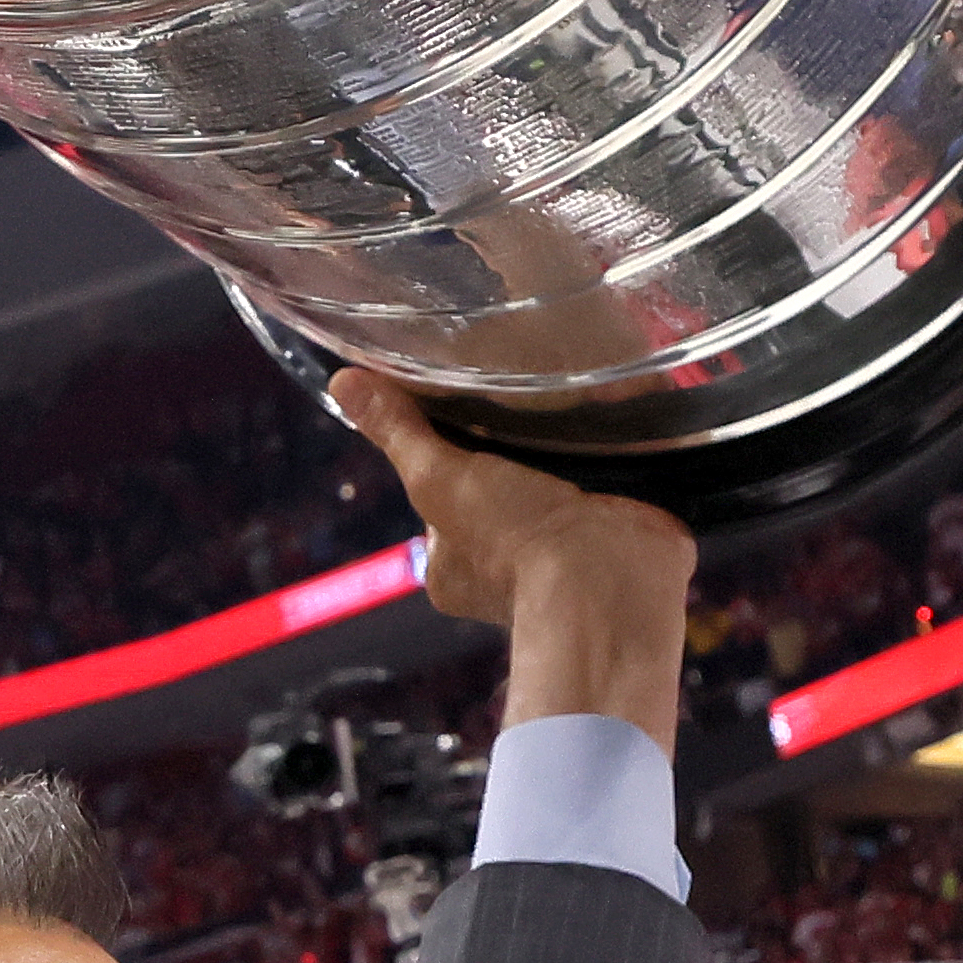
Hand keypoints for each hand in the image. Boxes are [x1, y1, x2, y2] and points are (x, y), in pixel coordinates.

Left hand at [329, 375, 694, 751]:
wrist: (608, 580)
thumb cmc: (512, 542)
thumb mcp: (440, 478)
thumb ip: (400, 432)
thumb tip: (343, 382)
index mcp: (456, 565)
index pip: (444, 496)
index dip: (452, 454)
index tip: (466, 409)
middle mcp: (508, 569)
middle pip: (501, 491)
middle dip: (514, 452)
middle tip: (526, 397)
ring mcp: (569, 556)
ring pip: (558, 488)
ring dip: (568, 453)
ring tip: (572, 400)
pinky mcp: (620, 536)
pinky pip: (611, 486)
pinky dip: (616, 457)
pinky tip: (617, 421)